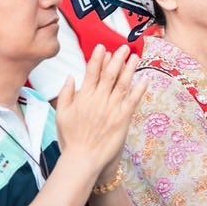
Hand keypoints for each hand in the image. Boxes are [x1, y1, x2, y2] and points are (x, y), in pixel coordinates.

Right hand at [55, 46, 145, 176]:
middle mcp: (98, 100)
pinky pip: (133, 100)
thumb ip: (66, 94)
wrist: (82, 158)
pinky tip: (144, 79)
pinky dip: (139, 89)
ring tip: (135, 56)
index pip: (92, 73)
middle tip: (123, 47)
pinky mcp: (122, 119)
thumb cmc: (70, 139)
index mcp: (84, 97)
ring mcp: (112, 109)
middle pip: (109, 74)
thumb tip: (70, 77)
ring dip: (129, 69)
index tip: (103, 47)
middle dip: (116, 59)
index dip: (98, 59)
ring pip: (122, 84)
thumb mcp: (61, 114)